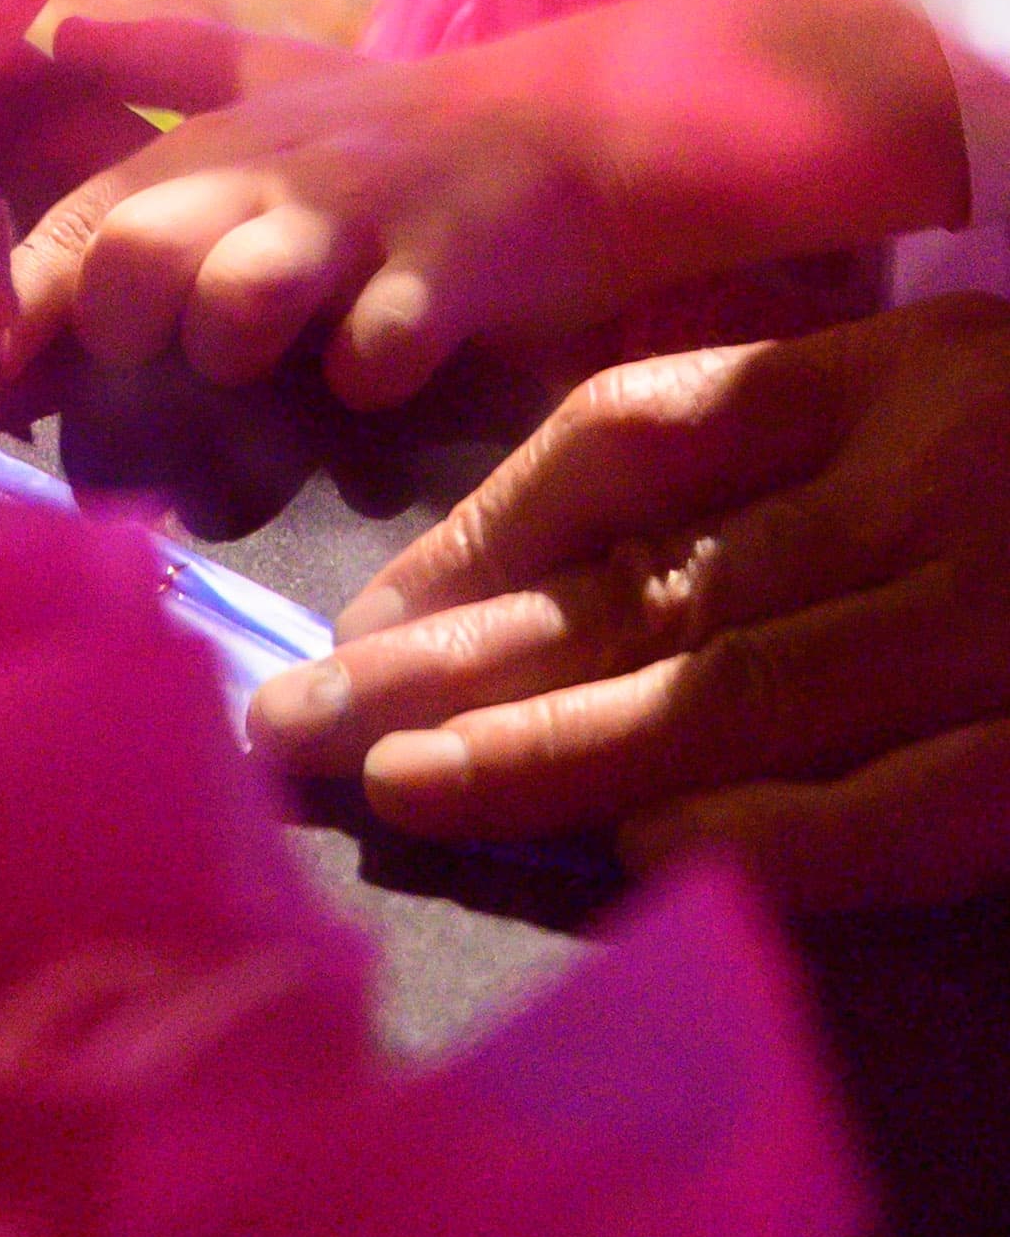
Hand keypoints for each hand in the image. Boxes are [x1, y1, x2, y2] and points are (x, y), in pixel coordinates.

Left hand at [11, 0, 970, 410]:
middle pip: (141, 249)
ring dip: (235, 338)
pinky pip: (386, 341)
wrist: (580, 126)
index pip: (84, 223)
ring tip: (262, 360)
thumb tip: (58, 30)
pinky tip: (378, 377)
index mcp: (222, 146)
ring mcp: (365, 220)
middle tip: (155, 371)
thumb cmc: (412, 120)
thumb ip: (169, 64)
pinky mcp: (456, 266)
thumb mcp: (282, 75)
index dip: (28, 300)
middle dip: (125, 326)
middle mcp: (274, 174)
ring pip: (245, 288)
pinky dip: (370, 371)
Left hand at [249, 298, 1009, 903]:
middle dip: (451, 662)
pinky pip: (890, 808)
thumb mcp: (939, 392)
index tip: (357, 622)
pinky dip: (759, 834)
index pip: (629, 441)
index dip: (480, 537)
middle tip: (294, 724)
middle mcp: (916, 488)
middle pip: (644, 581)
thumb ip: (786, 449)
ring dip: (549, 750)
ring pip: (725, 691)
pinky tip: (630, 857)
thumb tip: (564, 573)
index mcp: (879, 379)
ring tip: (393, 790)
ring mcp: (987, 628)